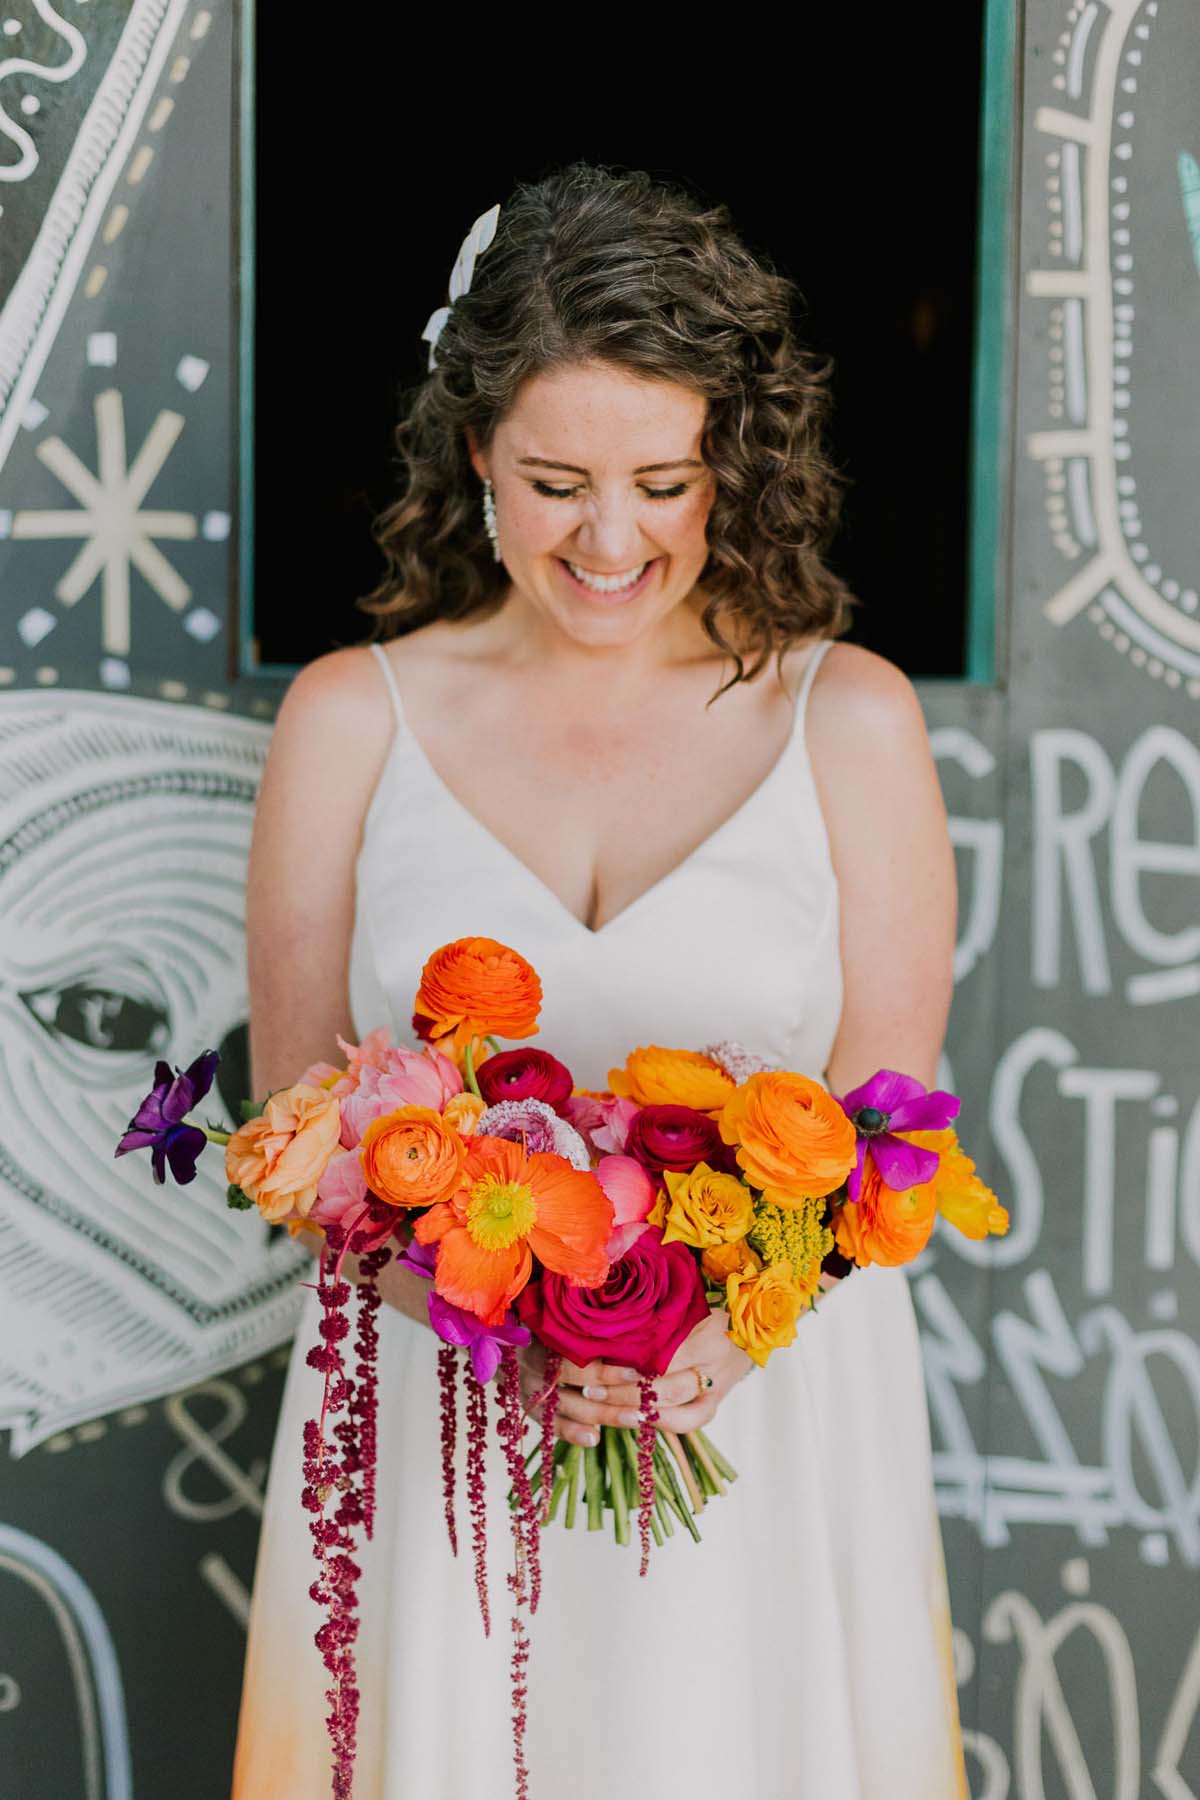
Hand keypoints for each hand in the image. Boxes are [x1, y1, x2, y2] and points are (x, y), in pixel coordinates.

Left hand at [517, 1308, 752, 1447]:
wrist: (750, 1325)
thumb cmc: (709, 1305)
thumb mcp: (686, 1299)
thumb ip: (656, 1311)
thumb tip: (607, 1319)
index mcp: (708, 1329)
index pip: (661, 1353)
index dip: (625, 1360)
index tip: (593, 1359)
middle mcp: (715, 1361)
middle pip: (665, 1386)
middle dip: (622, 1390)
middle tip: (589, 1388)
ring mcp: (717, 1386)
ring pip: (674, 1409)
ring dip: (634, 1410)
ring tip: (604, 1406)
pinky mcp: (716, 1403)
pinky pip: (689, 1421)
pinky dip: (660, 1423)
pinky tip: (633, 1418)